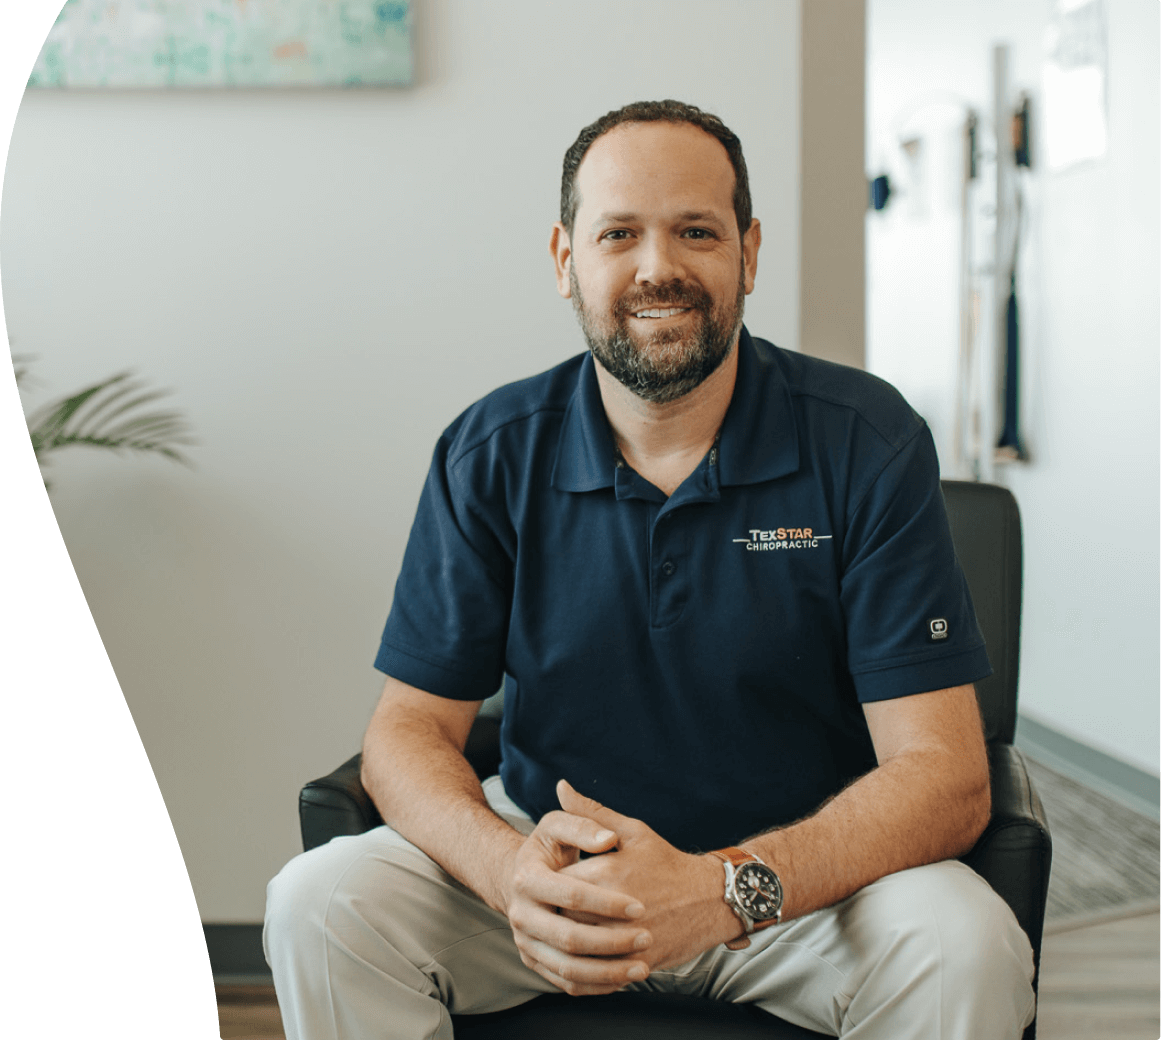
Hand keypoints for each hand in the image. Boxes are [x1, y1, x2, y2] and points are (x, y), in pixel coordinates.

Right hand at [501, 796, 653, 995]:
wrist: (521, 876)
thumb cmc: (549, 849)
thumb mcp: (559, 826)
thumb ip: (584, 823)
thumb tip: (608, 838)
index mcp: (527, 878)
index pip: (571, 895)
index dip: (607, 902)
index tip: (640, 906)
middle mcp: (521, 914)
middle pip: (569, 938)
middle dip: (611, 942)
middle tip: (646, 938)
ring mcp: (526, 942)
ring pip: (568, 968)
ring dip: (607, 972)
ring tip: (642, 967)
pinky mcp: (535, 962)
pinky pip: (566, 983)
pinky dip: (596, 986)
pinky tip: (624, 979)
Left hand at [556, 780, 737, 971]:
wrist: (711, 898)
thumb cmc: (668, 862)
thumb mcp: (633, 831)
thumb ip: (591, 812)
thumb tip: (560, 787)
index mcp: (607, 872)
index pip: (558, 883)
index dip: (551, 884)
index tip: (552, 882)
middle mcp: (614, 907)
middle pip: (563, 917)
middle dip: (556, 914)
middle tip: (554, 909)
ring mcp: (627, 938)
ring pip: (578, 949)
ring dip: (569, 942)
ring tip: (570, 930)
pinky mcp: (638, 963)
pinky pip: (600, 973)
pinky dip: (589, 968)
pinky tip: (586, 956)